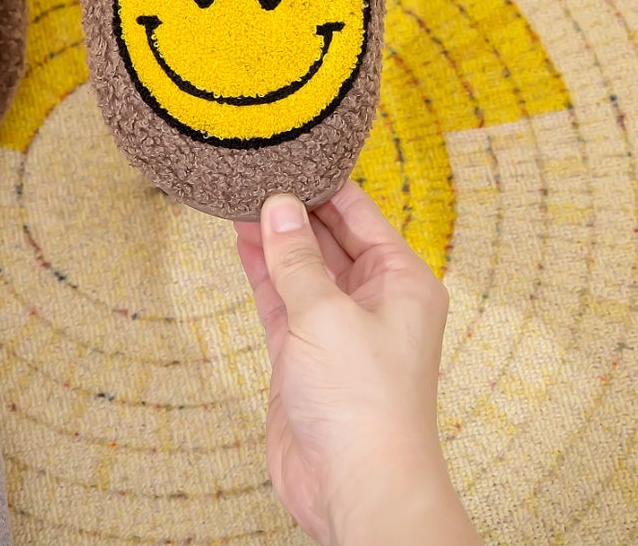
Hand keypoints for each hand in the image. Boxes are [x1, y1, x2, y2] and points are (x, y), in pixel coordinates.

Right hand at [234, 181, 479, 545]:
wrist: (356, 488)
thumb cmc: (364, 404)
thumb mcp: (326, 314)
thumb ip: (297, 257)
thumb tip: (277, 204)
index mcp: (401, 281)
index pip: (359, 213)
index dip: (322, 181)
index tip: (286, 149)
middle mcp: (373, 300)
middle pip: (329, 236)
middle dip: (292, 206)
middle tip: (252, 168)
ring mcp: (336, 327)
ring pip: (301, 266)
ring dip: (272, 236)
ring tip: (236, 194)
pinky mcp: (304, 354)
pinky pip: (282, 298)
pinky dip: (262, 270)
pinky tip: (241, 238)